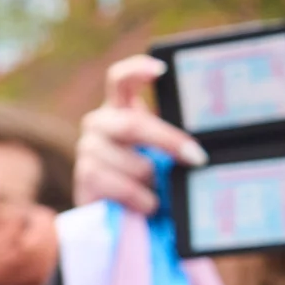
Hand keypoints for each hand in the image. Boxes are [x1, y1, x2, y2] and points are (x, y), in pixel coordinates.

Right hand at [76, 54, 204, 214]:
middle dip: (168, 142)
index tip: (161, 70)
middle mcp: (100, 123)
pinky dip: (139, 197)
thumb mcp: (162, 154)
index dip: (137, 70)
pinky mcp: (83, 176)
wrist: (117, 214)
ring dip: (152, 181)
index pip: (120, 80)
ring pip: (131, 162)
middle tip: (196, 157)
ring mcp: (88, 148)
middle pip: (132, 124)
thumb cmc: (148, 178)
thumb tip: (201, 150)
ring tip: (160, 193)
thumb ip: (172, 144)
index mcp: (120, 108)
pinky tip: (147, 204)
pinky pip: (119, 185)